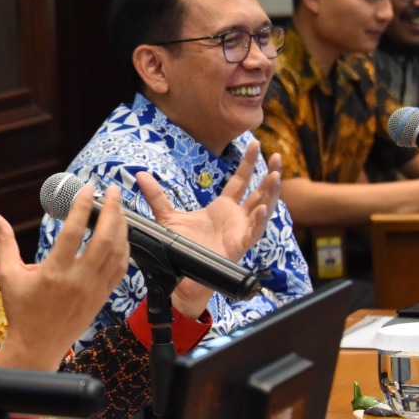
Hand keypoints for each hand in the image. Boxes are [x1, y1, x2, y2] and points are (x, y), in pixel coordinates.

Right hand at [0, 184, 130, 371]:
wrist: (38, 346)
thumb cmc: (21, 310)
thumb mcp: (8, 274)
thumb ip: (4, 241)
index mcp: (53, 273)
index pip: (72, 232)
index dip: (81, 206)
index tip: (87, 187)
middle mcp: (78, 281)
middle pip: (103, 239)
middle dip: (111, 210)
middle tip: (112, 190)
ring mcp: (94, 290)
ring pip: (117, 252)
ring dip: (121, 226)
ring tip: (119, 207)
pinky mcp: (103, 297)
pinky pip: (120, 269)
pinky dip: (124, 248)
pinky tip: (121, 234)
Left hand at [138, 141, 278, 263]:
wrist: (180, 273)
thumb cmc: (180, 247)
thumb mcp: (166, 216)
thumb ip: (156, 195)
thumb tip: (140, 175)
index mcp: (222, 208)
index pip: (240, 181)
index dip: (248, 163)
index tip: (255, 144)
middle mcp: (236, 217)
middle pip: (258, 191)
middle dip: (269, 173)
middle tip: (278, 156)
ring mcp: (241, 230)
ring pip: (263, 208)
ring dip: (271, 192)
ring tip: (276, 175)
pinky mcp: (240, 244)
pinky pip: (255, 230)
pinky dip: (259, 219)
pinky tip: (263, 207)